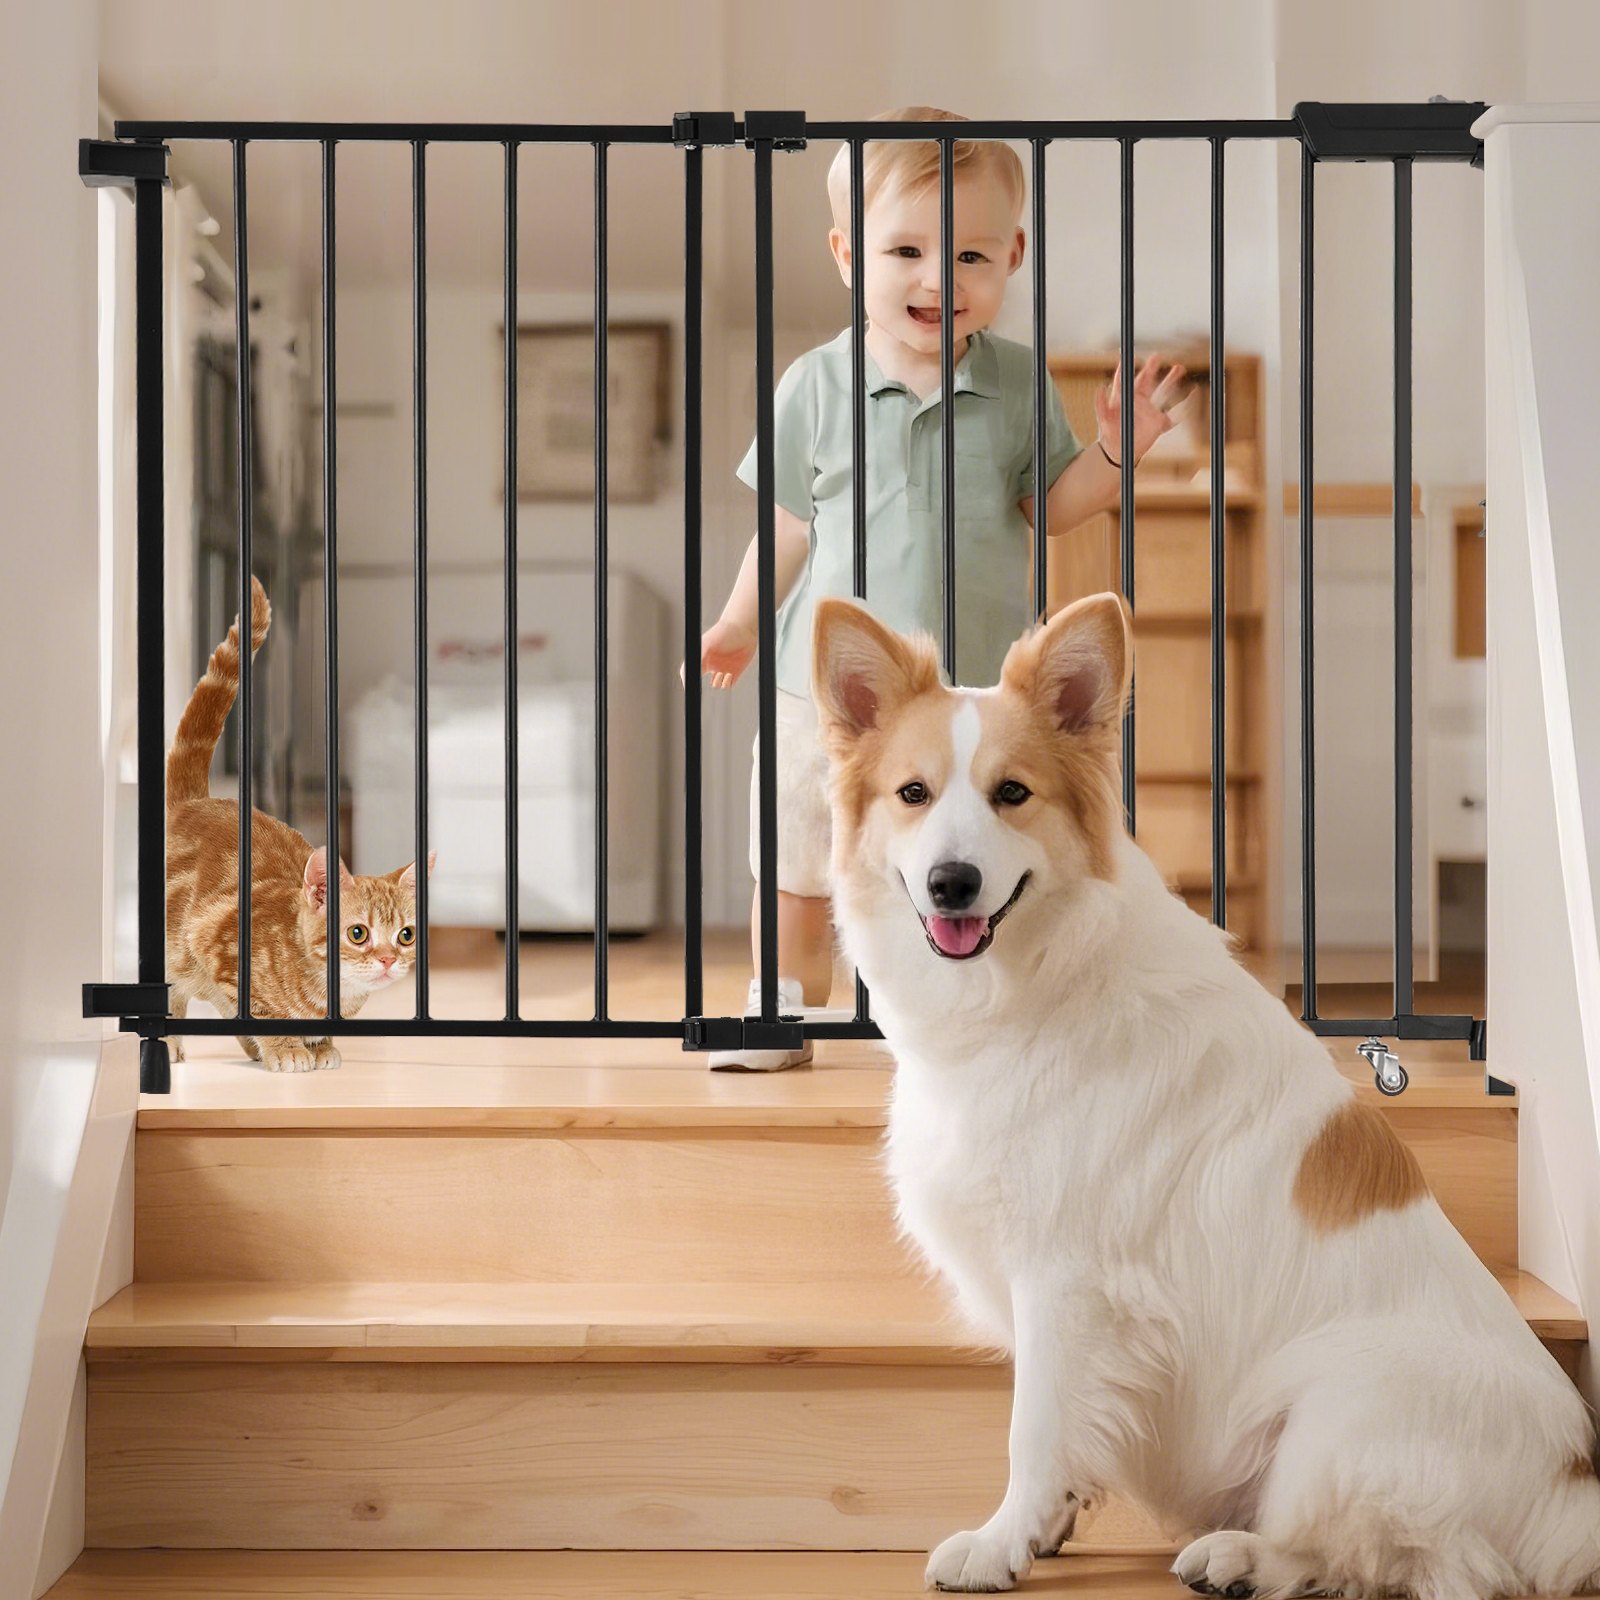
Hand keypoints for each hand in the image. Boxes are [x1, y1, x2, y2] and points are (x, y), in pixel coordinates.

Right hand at [688, 616, 756, 689]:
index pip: (689, 671)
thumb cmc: (723, 632)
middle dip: (698, 685)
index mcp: (702, 657)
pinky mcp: (734, 672)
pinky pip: (728, 684)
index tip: (688, 684)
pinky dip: (727, 682)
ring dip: (716, 682)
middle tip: (699, 686)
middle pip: (699, 680)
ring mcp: (722, 669)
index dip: (687, 679)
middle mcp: (711, 664)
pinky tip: (728, 674)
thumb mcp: (707, 644)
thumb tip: (688, 671)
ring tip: (719, 674)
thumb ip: (698, 657)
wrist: (743, 629)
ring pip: (716, 684)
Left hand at [1094, 353, 1187, 467]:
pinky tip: (1193, 395)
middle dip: (1152, 368)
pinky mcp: (1159, 424)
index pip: (1126, 381)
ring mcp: (1150, 411)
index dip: (1127, 369)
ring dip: (1170, 381)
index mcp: (1124, 399)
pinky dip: (1184, 407)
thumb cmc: (1109, 435)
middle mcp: (1139, 402)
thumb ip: (1100, 406)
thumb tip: (1099, 389)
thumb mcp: (1103, 421)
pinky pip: (1174, 415)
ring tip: (1179, 368)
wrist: (1119, 452)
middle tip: (1157, 356)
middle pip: (1147, 381)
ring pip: (1162, 393)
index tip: (1129, 358)